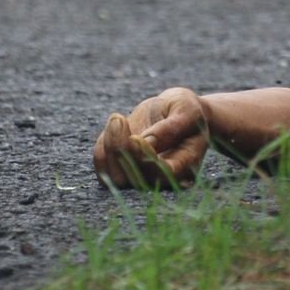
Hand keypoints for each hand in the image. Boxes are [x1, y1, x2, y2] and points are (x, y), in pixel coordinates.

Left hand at [92, 87, 208, 187]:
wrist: (176, 112)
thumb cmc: (187, 110)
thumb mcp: (187, 110)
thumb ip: (172, 127)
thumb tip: (147, 142)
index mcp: (184, 165)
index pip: (162, 173)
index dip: (145, 158)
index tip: (136, 136)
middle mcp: (162, 177)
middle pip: (136, 179)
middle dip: (121, 149)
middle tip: (119, 119)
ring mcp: (141, 176)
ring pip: (117, 178)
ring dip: (109, 149)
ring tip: (117, 119)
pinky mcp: (124, 169)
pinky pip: (105, 170)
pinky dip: (102, 149)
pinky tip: (113, 127)